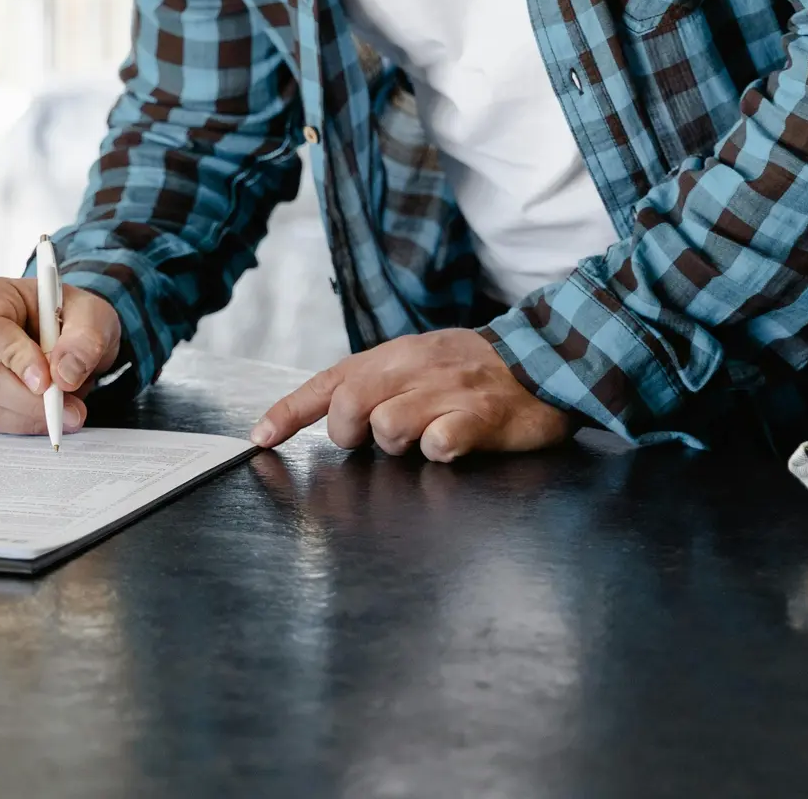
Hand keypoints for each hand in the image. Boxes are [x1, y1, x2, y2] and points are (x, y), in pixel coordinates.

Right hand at [0, 277, 121, 434]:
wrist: (67, 334)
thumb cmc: (73, 317)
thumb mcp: (93, 316)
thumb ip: (85, 340)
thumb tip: (64, 375)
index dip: (16, 360)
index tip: (47, 382)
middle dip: (32, 401)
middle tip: (72, 410)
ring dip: (30, 417)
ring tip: (66, 408)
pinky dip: (22, 424)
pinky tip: (45, 414)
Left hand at [251, 329, 571, 459]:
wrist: (546, 358)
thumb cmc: (472, 370)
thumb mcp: (417, 363)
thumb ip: (374, 383)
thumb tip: (330, 414)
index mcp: (394, 356)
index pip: (329, 381)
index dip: (289, 411)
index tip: (260, 438)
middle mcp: (414, 368)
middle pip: (349, 404)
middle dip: (349, 433)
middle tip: (371, 440)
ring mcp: (447, 392)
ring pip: (387, 427)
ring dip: (395, 445)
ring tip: (423, 438)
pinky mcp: (480, 417)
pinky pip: (438, 443)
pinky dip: (436, 451)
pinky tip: (452, 445)